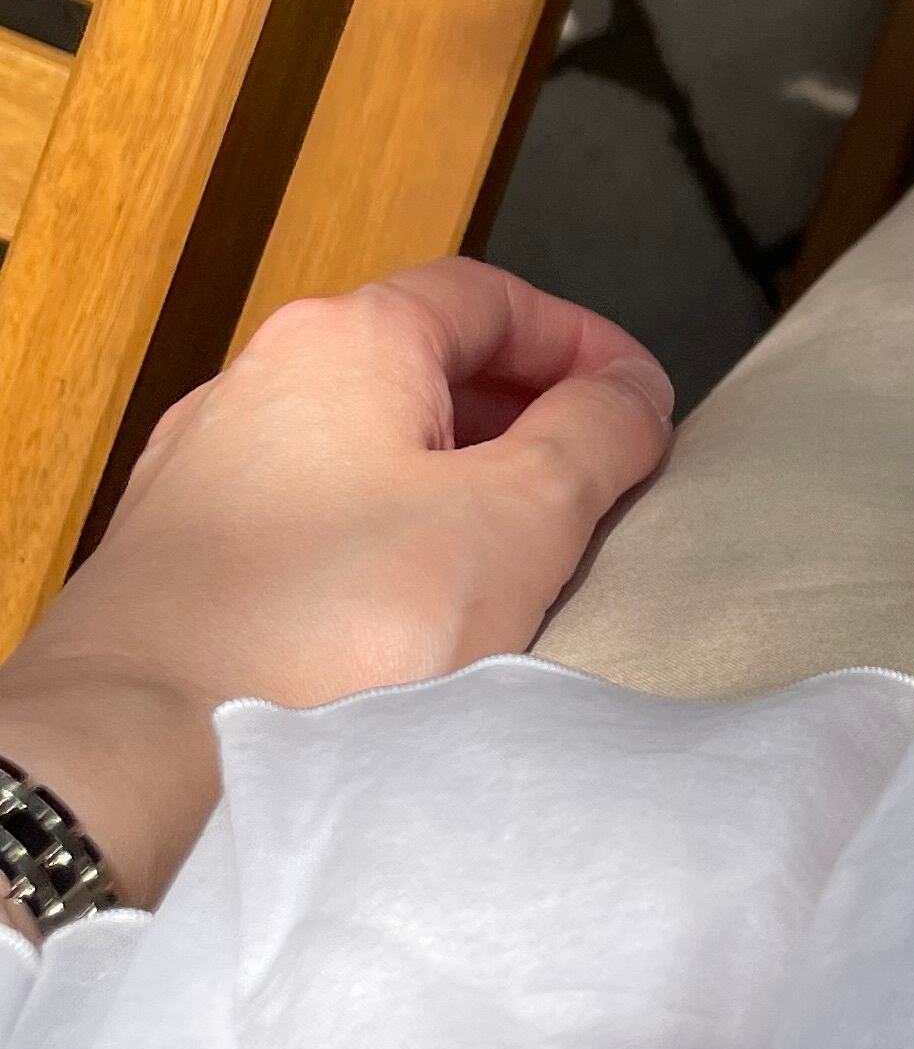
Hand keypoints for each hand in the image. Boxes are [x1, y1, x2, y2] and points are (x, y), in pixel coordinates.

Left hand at [0, 263, 673, 926]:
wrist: (141, 752)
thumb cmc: (318, 634)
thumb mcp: (518, 518)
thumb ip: (594, 437)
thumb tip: (630, 395)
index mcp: (343, 341)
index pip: (490, 296)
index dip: (582, 343)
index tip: (639, 404)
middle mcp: (260, 385)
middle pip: (423, 366)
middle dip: (523, 416)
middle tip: (594, 481)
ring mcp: (209, 473)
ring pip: (364, 449)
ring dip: (452, 486)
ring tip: (515, 560)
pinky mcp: (186, 561)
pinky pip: (311, 523)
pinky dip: (381, 544)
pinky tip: (411, 617)